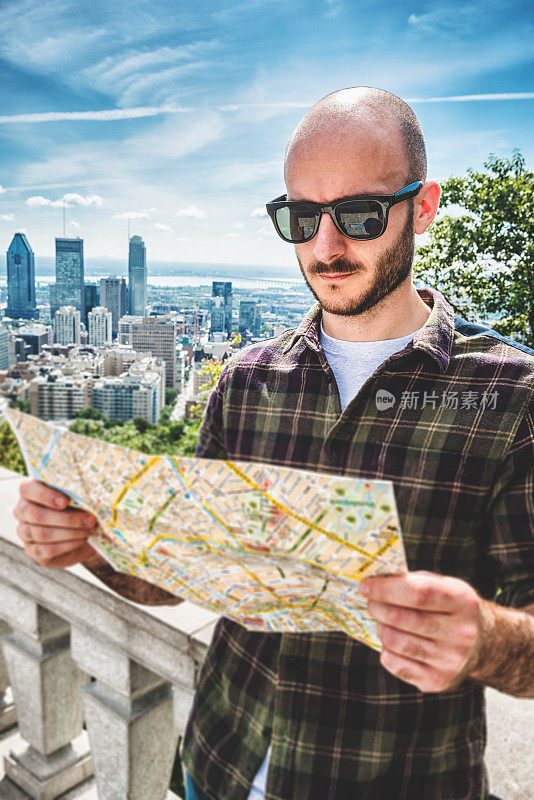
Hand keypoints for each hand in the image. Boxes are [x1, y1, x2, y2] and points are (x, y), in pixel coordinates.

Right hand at [13, 478, 103, 568]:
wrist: (81, 530)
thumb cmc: (77, 505)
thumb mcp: (76, 495)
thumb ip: (76, 492)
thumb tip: (90, 496)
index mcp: (29, 490)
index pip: (27, 489)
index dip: (45, 496)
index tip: (65, 502)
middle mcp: (22, 511)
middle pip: (37, 515)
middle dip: (67, 518)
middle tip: (90, 519)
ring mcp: (24, 532)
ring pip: (43, 533)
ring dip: (71, 532)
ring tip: (90, 529)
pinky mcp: (33, 550)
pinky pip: (48, 549)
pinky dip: (69, 544)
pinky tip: (83, 539)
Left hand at [360, 570, 483, 692]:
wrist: (483, 644)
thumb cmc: (450, 607)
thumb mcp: (442, 585)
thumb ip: (412, 581)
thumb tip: (374, 582)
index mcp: (463, 601)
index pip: (418, 593)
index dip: (386, 589)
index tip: (366, 586)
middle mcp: (461, 633)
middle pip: (401, 618)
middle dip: (377, 607)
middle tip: (371, 602)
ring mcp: (451, 661)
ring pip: (395, 642)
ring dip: (381, 628)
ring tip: (383, 622)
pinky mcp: (439, 681)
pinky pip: (395, 664)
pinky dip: (386, 651)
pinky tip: (394, 642)